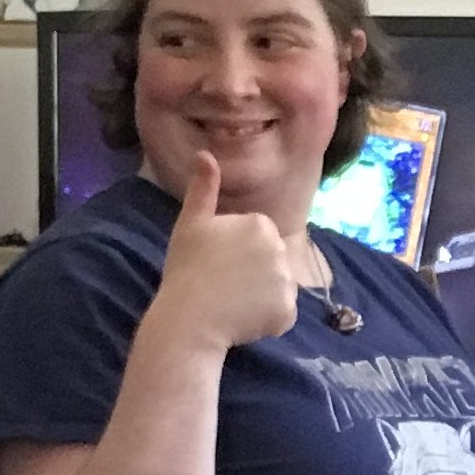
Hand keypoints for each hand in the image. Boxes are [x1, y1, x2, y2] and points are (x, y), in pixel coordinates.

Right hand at [154, 151, 297, 351]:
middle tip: (224, 284)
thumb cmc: (186, 267)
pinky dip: (268, 320)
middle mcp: (280, 249)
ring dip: (261, 296)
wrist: (189, 317)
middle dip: (254, 272)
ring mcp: (287, 281)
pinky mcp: (288, 311)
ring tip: (233, 303)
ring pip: (278, 287)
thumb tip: (205, 154)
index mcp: (261, 224)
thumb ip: (203, 188)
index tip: (217, 263)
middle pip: (272, 261)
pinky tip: (244, 320)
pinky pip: (282, 313)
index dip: (237, 252)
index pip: (258, 237)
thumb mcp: (191, 223)